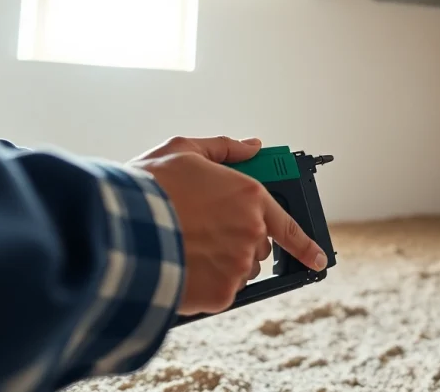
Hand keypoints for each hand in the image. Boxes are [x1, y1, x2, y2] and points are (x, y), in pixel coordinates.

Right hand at [128, 136, 327, 314]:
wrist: (121, 230)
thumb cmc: (150, 188)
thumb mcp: (184, 150)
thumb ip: (224, 148)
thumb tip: (253, 146)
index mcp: (249, 197)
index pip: (289, 226)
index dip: (306, 245)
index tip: (318, 259)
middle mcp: (252, 232)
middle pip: (257, 246)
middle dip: (239, 241)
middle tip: (206, 233)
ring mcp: (238, 265)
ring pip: (239, 270)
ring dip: (223, 264)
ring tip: (188, 248)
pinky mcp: (222, 293)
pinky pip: (221, 291)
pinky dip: (205, 285)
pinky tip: (184, 267)